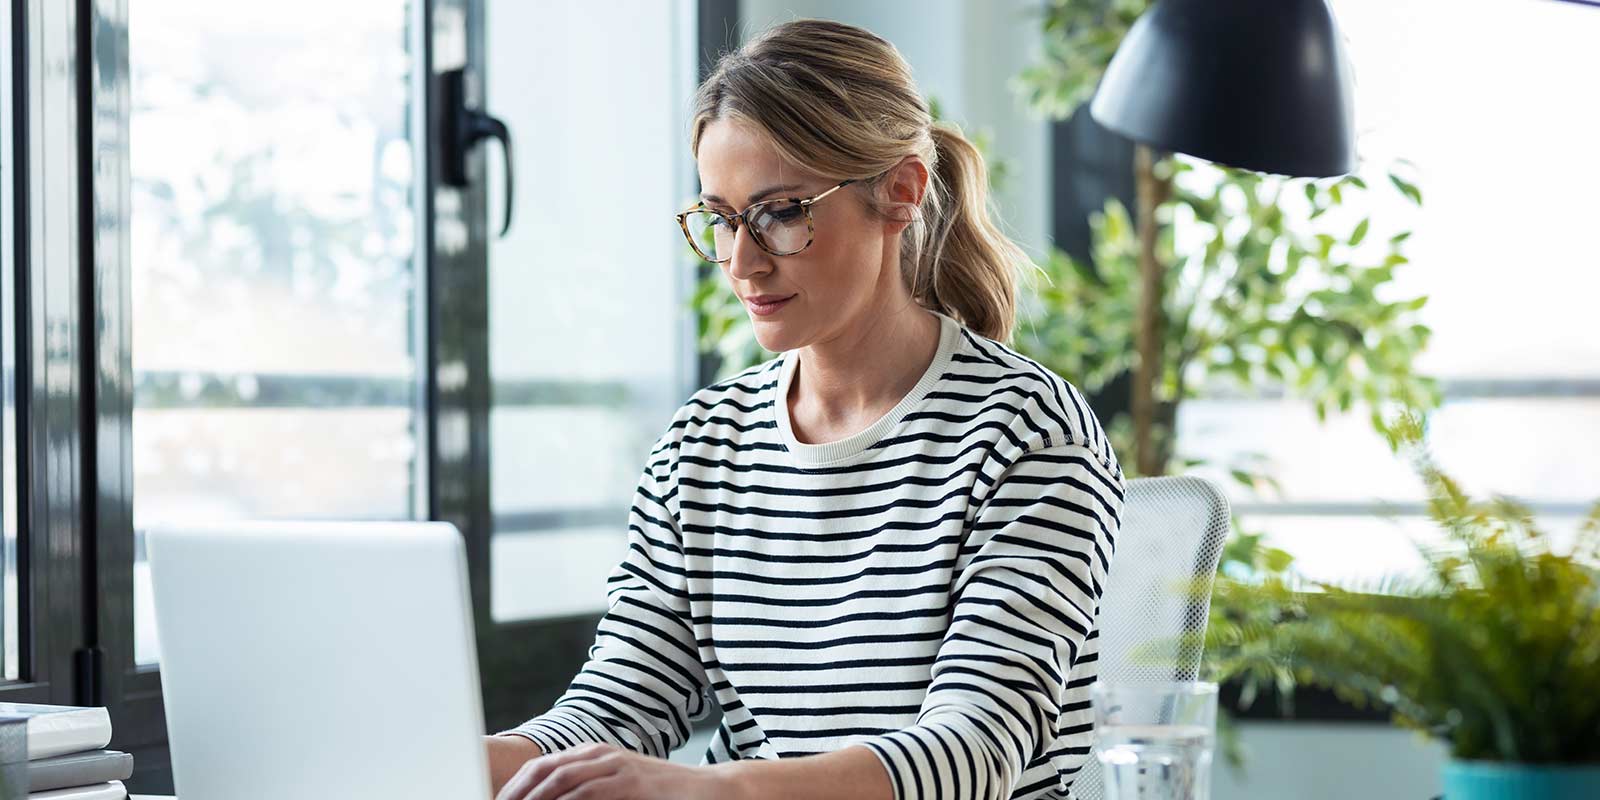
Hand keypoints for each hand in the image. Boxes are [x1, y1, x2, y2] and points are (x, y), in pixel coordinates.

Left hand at [494, 742, 742, 799]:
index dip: (515, 786)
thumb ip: (587, 793)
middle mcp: (601, 755)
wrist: (706, 790)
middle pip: (544, 769)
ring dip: (535, 798)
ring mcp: (617, 765)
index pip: (541, 766)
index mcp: (593, 755)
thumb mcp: (618, 789)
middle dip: (516, 792)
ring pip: (562, 779)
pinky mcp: (632, 782)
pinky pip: (590, 792)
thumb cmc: (660, 795)